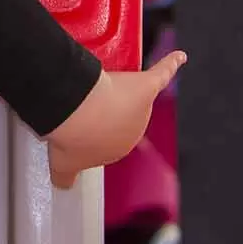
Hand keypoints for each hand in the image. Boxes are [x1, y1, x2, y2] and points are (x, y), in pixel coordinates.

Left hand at [43, 50, 185, 188]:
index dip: (92, 127)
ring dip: (120, 89)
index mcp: (116, 150)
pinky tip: (179, 58)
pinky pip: (161, 75)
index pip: (108, 137)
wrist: (78, 114)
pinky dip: (170, 66)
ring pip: (131, 94)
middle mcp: (133, 131)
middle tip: (81, 102)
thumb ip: (65, 176)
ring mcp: (141, 109)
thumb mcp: (63, 165)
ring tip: (98, 84)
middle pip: (120, 114)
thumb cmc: (73, 137)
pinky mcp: (145, 86)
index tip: (78, 121)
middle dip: (103, 108)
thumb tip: (63, 186)